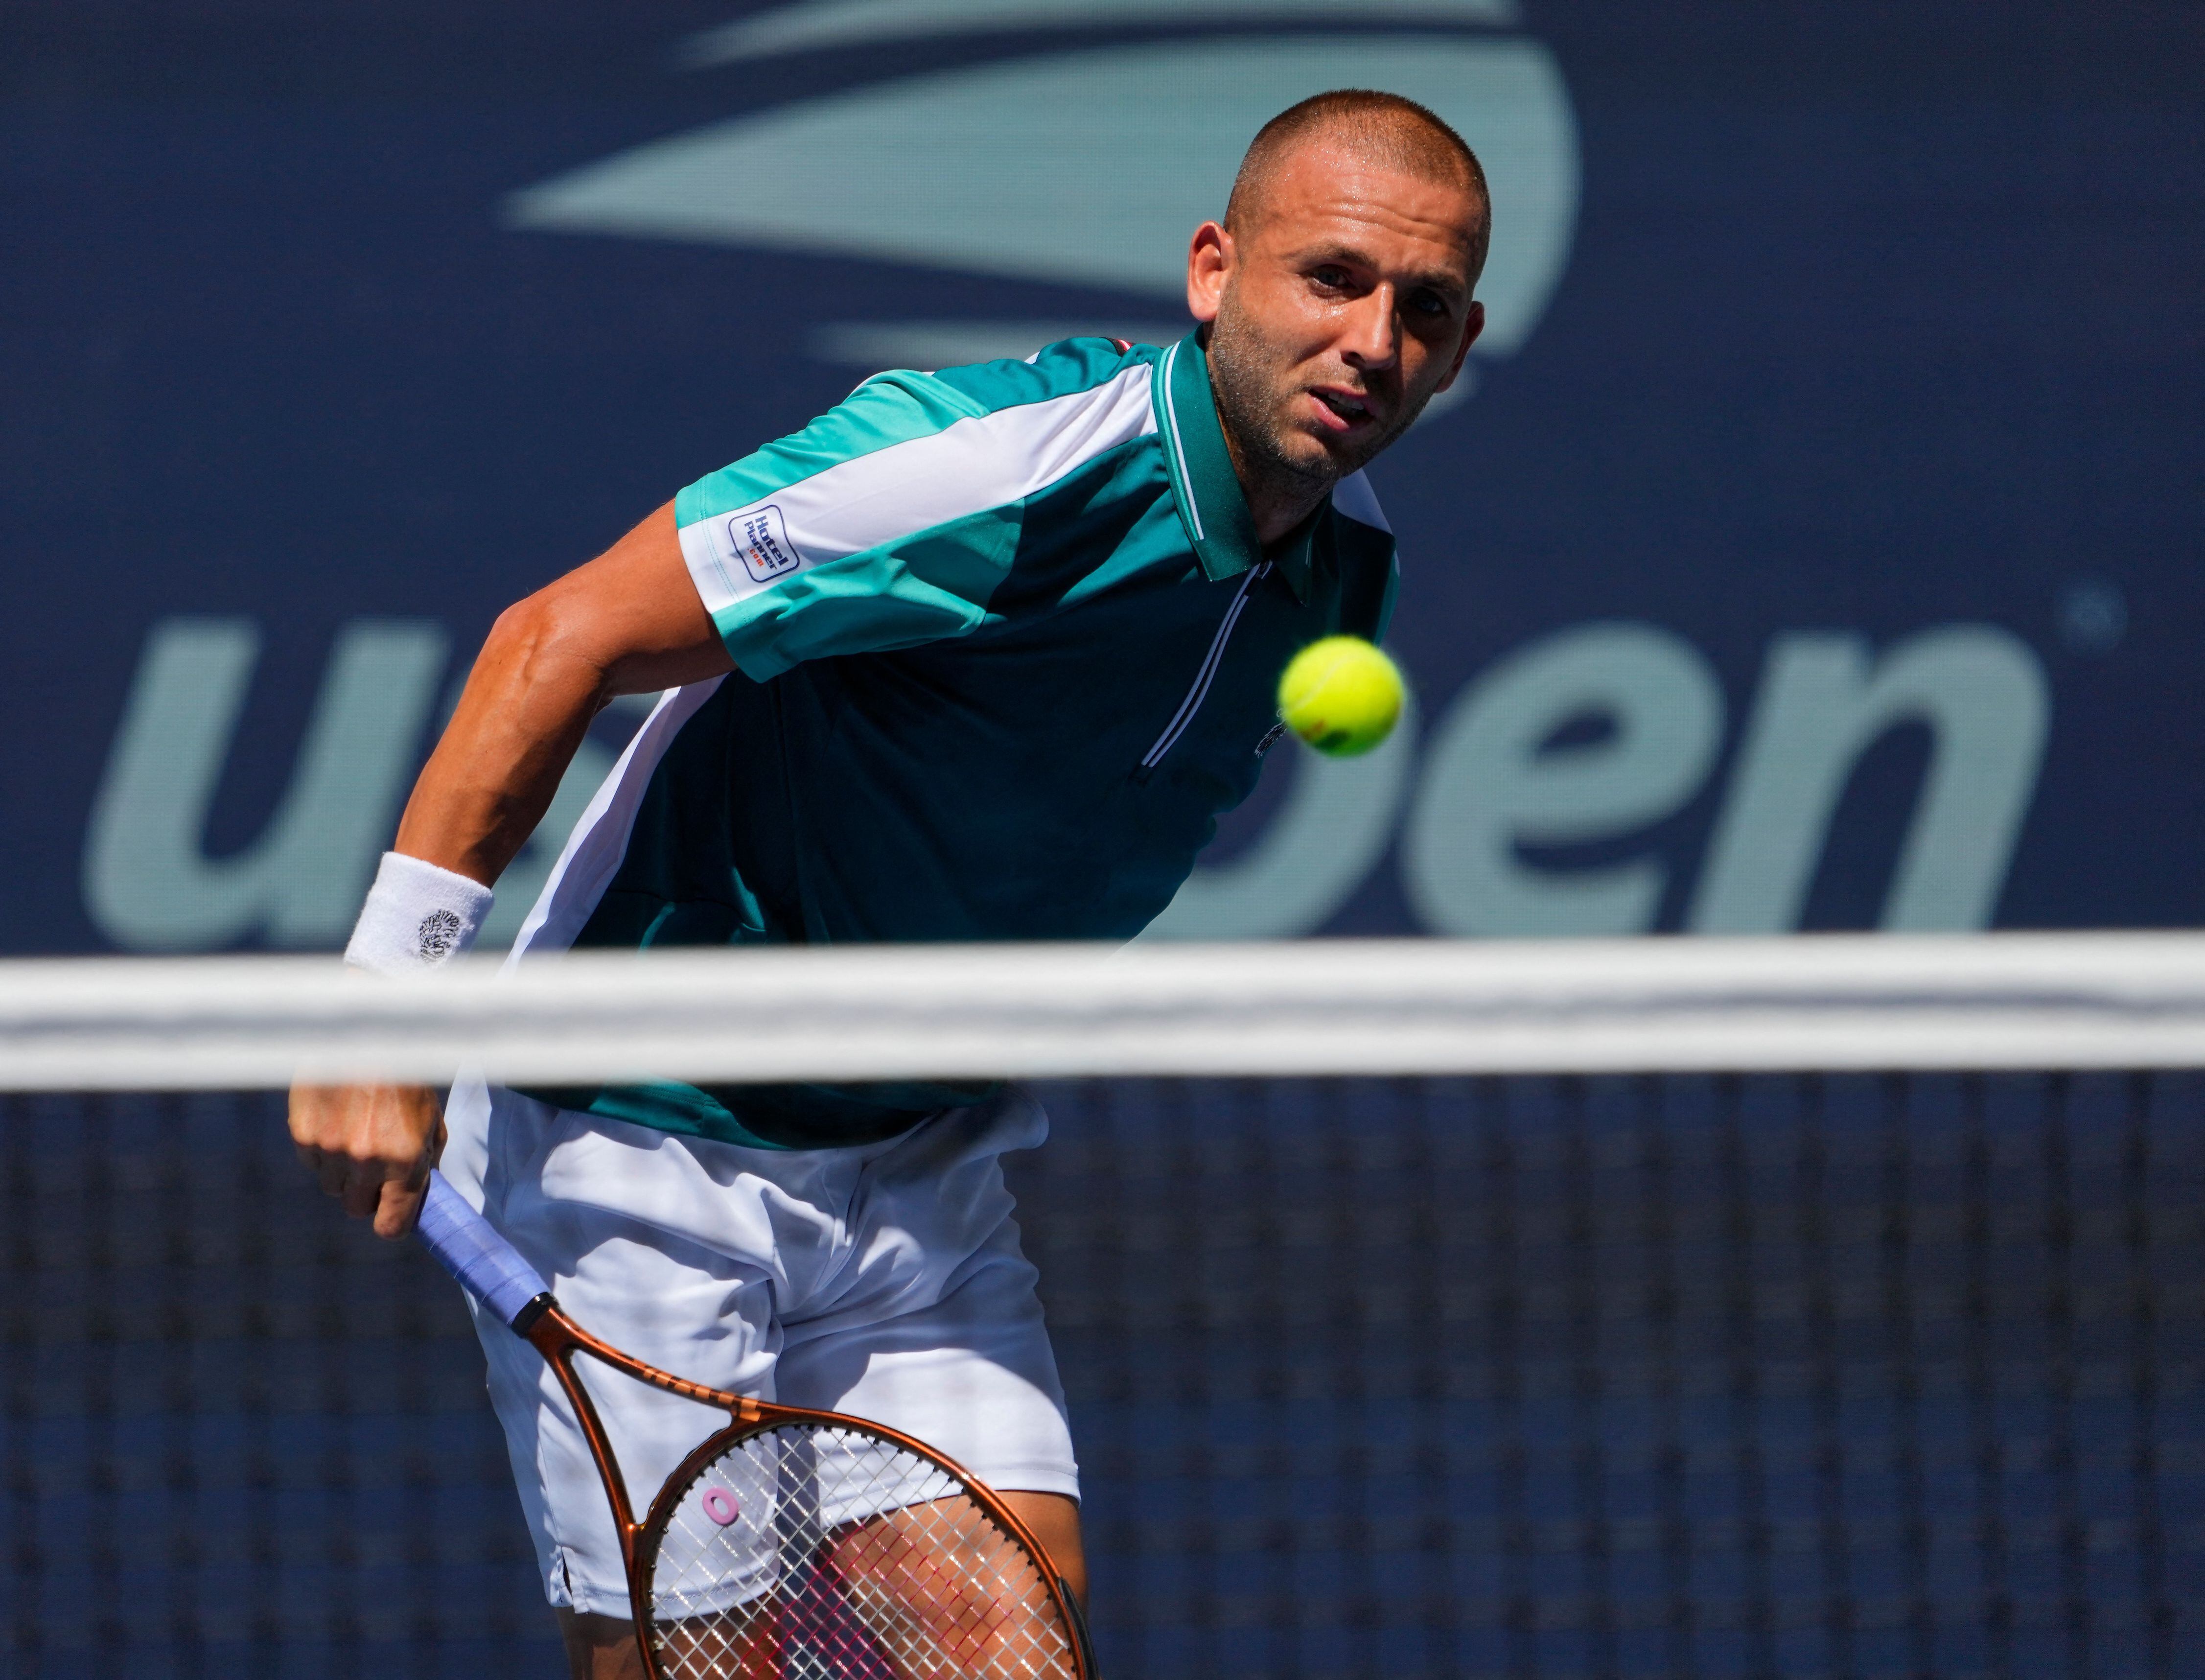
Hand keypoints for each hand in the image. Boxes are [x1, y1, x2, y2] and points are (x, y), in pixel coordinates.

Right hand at [288, 1082, 445, 1238]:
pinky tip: (337, 1122)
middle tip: (375, 1168)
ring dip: (344, 1172)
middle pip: (357, 1208)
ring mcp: (332, 1149)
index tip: (391, 1216)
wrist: (367, 1035)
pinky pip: (313, 1163)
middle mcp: (367, 1160)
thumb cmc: (406, 1076)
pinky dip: (323, 1151)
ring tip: (357, 1135)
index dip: (391, 1223)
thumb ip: (427, 1158)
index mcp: (406, 1159)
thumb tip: (418, 1192)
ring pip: (333, 1187)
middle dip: (367, 1194)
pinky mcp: (304, 1135)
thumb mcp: (432, 1117)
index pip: (391, 1224)